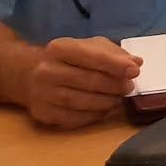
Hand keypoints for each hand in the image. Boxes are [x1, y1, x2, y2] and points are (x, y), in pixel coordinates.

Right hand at [21, 36, 141, 127]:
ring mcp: (41, 93)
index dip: (116, 65)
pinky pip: (73, 118)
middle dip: (114, 86)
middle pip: (88, 81)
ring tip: (118, 98)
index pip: (92, 57)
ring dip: (106, 102)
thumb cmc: (68, 59)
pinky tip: (103, 109)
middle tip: (128, 87)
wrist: (29, 75)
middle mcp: (46, 70)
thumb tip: (136, 63)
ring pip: (81, 102)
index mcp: (59, 48)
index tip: (135, 71)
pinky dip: (93, 115)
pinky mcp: (42, 113)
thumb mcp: (89, 47)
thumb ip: (114, 53)